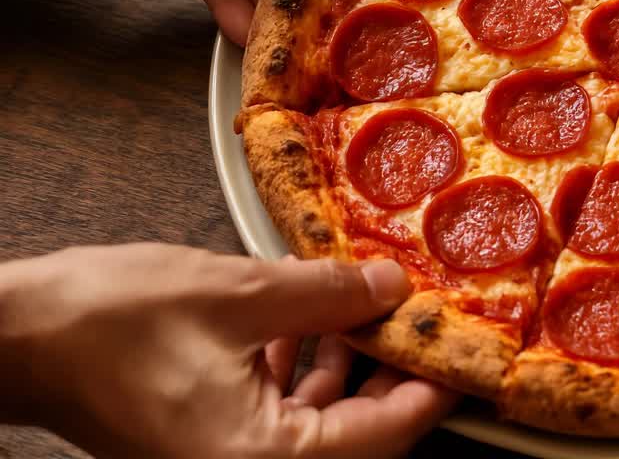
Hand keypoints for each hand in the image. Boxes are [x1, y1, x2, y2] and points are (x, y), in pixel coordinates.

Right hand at [0, 244, 455, 457]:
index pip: (386, 438)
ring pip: (319, 426)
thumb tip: (390, 288)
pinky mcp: (207, 446)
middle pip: (358, 437)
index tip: (462, 346)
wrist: (18, 336)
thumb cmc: (104, 323)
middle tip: (415, 319)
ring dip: (346, 368)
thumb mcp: (239, 294)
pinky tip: (307, 321)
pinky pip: (278, 419)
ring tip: (364, 307)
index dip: (431, 387)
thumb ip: (328, 296)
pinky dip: (300, 373)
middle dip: (390, 374)